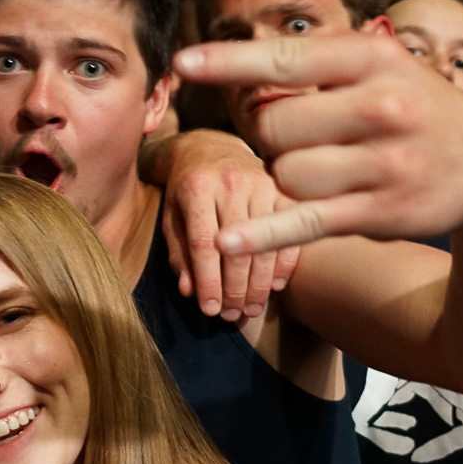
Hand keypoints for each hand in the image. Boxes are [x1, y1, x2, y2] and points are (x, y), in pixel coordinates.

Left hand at [150, 129, 302, 319]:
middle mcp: (230, 183)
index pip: (204, 245)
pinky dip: (284, 263)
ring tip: (252, 309)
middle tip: (232, 315)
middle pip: (238, 249)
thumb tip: (190, 292)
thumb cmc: (186, 190)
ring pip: (266, 244)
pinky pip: (290, 231)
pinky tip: (275, 286)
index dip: (208, 282)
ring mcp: (261, 183)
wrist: (210, 147)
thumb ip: (179, 254)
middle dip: (235, 289)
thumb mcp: (172, 218)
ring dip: (260, 284)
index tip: (209, 310)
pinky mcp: (283, 188)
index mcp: (196, 188)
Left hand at [173, 34, 462, 251]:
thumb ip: (314, 65)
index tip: (184, 63)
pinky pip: (304, 222)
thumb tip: (232, 70)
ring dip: (285, 175)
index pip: (288, 58)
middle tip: (303, 134)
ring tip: (320, 166)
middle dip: (272, 133)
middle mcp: (383, 108)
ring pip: (285, 175)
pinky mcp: (379, 213)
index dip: (231, 63)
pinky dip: (263, 233)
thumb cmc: (411, 105)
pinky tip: (228, 240)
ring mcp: (384, 164)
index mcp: (374, 60)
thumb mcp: (378, 68)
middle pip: (275, 125)